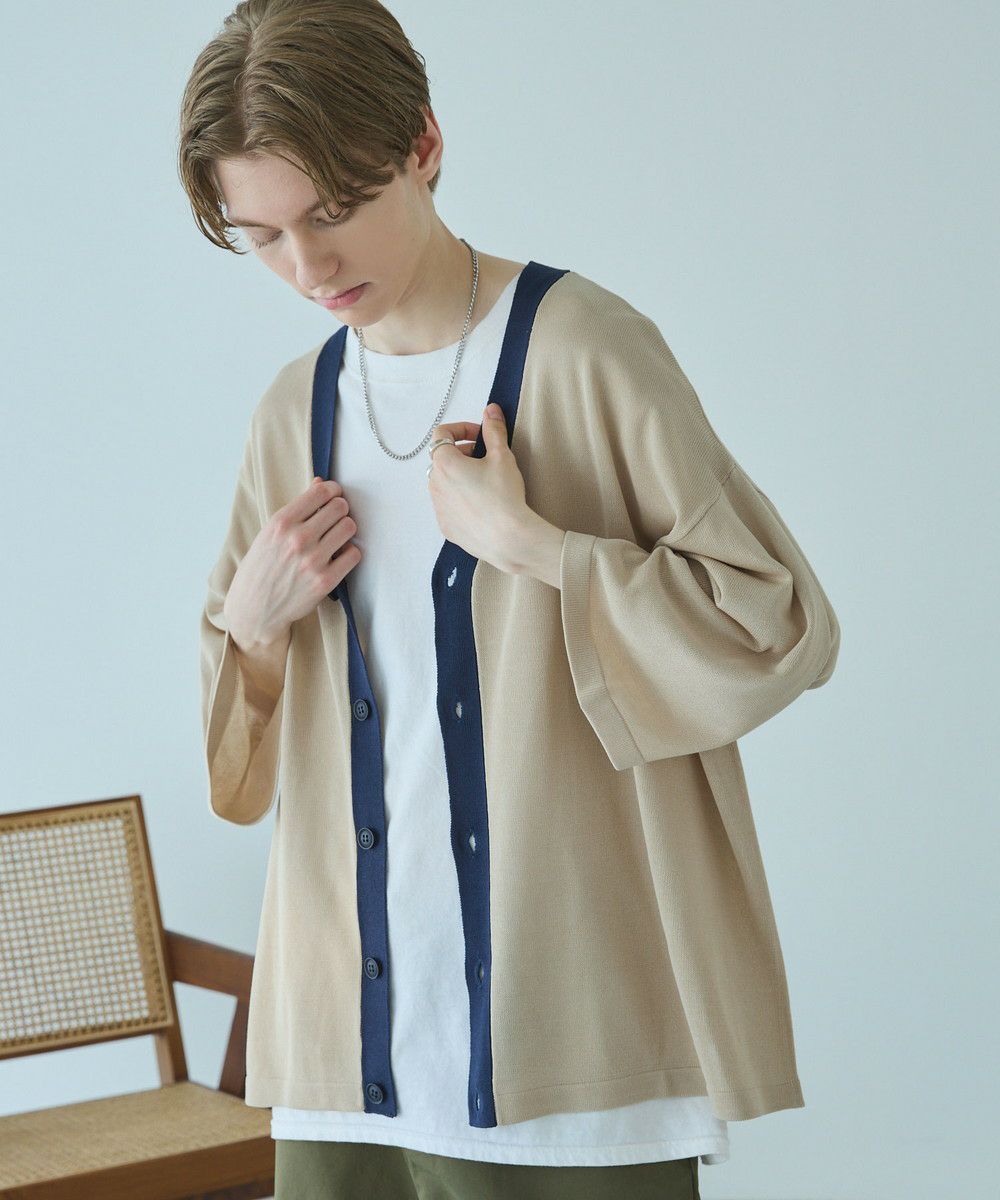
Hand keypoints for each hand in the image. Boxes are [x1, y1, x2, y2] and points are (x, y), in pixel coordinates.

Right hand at [224, 476, 360, 645]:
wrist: (254, 609)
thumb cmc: (262, 568)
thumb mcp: (270, 533)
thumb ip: (297, 509)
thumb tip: (321, 483)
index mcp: (281, 522)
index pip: (321, 492)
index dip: (332, 491)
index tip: (333, 496)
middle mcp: (298, 539)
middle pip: (340, 507)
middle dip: (340, 510)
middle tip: (335, 519)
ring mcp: (313, 560)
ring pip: (349, 528)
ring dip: (346, 530)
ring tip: (336, 537)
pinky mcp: (326, 581)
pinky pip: (353, 554)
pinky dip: (349, 553)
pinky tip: (338, 556)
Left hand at [426, 402, 531, 572]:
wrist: (509, 539)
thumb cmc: (504, 496)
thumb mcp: (502, 456)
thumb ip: (494, 430)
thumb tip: (491, 409)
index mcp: (444, 463)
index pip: (441, 434)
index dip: (461, 429)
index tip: (480, 435)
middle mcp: (434, 484)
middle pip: (441, 459)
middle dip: (461, 453)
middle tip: (485, 458)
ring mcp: (438, 507)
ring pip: (443, 483)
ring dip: (459, 476)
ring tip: (484, 483)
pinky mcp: (445, 527)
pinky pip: (448, 506)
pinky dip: (460, 499)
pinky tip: (482, 505)